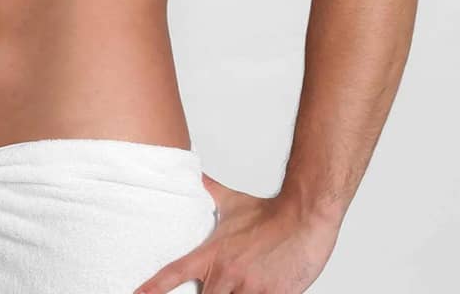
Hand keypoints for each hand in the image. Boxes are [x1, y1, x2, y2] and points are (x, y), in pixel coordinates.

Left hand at [133, 174, 340, 293]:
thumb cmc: (271, 213)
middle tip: (206, 290)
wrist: (306, 215)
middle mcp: (228, 272)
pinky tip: (257, 293)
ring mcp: (252, 287)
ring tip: (234, 290)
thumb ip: (210, 191)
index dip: (153, 288)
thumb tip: (194, 176)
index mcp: (214, 253)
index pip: (175, 273)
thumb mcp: (233, 202)